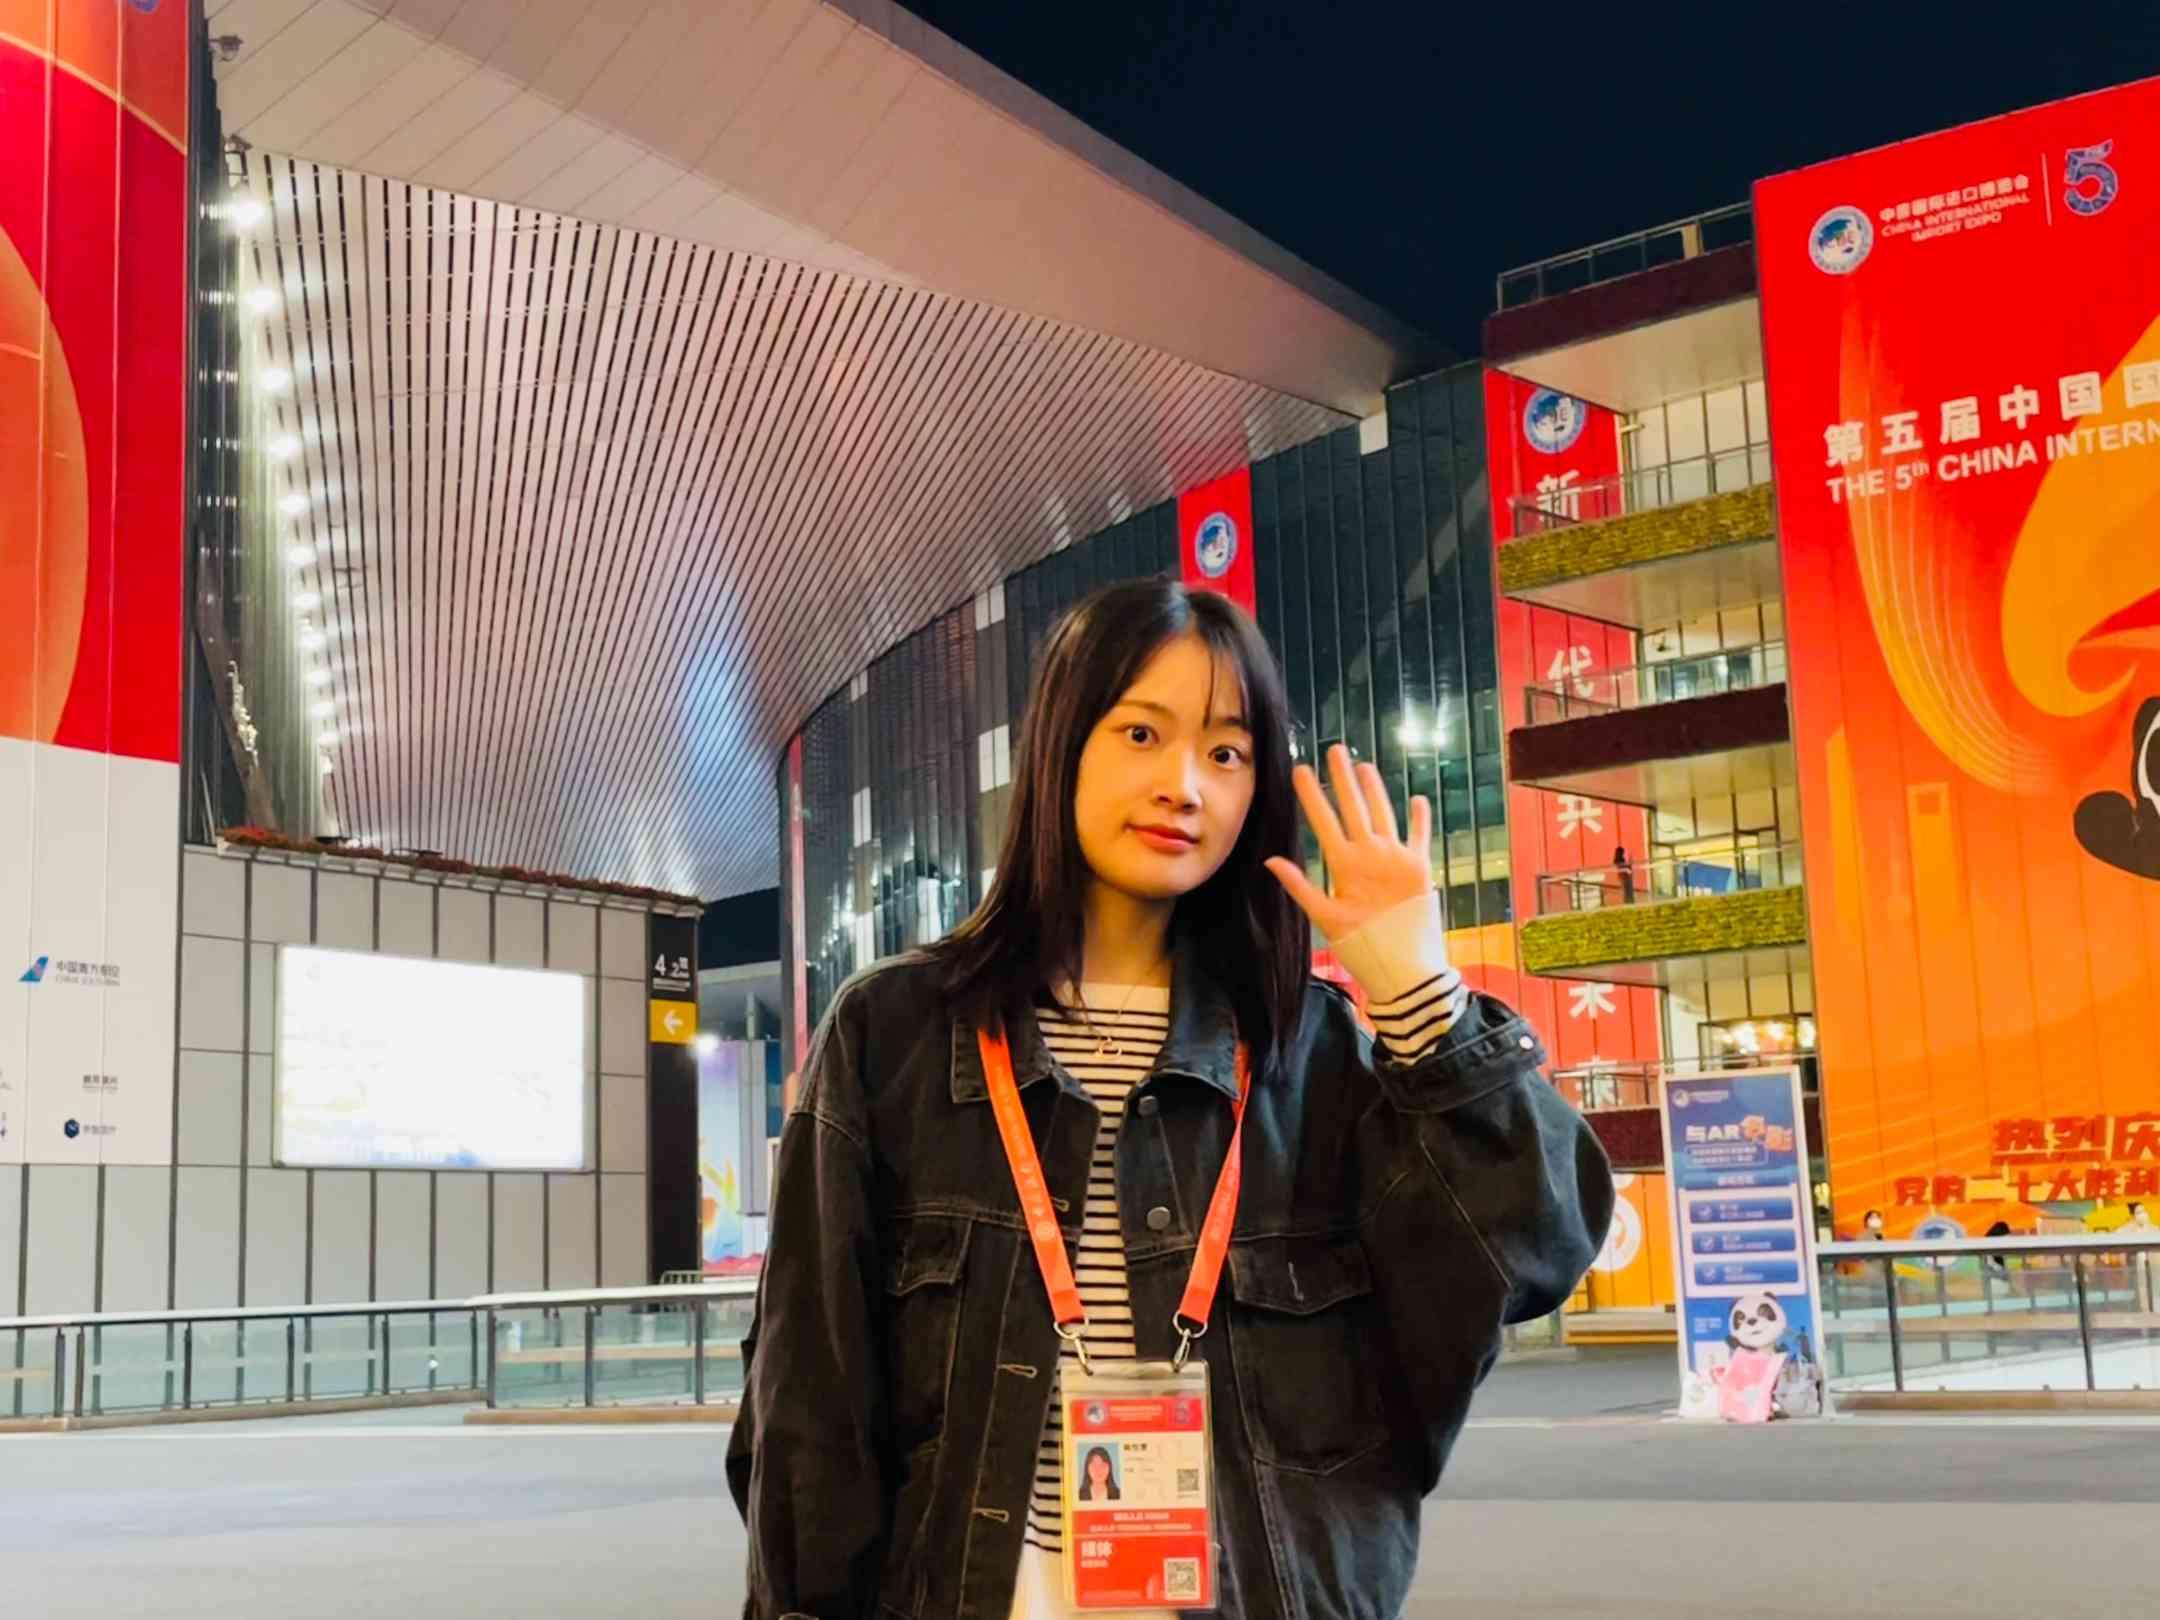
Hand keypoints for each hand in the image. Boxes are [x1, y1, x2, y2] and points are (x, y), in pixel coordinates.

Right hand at [1265, 744, 1433, 940]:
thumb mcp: (1325, 919)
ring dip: (1374, 787)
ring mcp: (1399, 857)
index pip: (1324, 820)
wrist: (1407, 967)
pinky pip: (1421, 835)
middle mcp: (1373, 854)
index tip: (1300, 770)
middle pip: (1354, 806)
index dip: (1311, 794)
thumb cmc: (1361, 946)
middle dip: (1342, 777)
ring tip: (1364, 765)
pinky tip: (1417, 799)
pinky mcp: (1422, 867)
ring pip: (1385, 812)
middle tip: (1334, 749)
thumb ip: (1300, 886)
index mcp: (1345, 865)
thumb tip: (1272, 861)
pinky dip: (1419, 817)